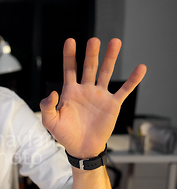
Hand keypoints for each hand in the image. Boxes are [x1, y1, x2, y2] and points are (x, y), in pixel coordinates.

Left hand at [40, 37, 146, 158]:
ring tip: (115, 42)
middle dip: (92, 54)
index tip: (70, 41)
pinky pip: (125, 89)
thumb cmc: (64, 134)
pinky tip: (140, 68)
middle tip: (94, 40)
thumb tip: (53, 92)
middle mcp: (86, 89)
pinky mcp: (112, 104)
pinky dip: (133, 79)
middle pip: (89, 67)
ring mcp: (100, 95)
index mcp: (70, 91)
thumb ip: (48, 106)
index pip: (70, 69)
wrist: (81, 148)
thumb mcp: (50, 121)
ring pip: (106, 73)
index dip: (69, 55)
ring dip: (111, 58)